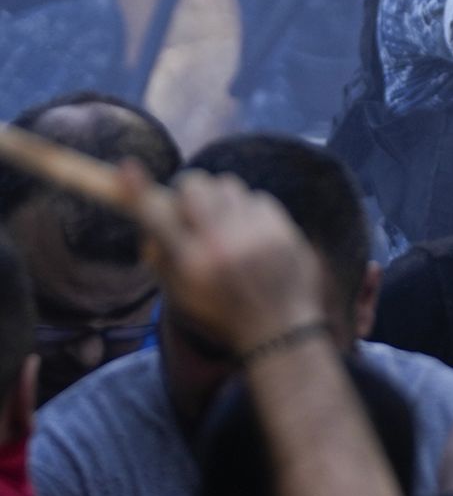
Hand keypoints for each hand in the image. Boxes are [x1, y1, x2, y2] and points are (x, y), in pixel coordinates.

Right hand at [116, 166, 326, 352]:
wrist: (280, 327)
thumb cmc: (222, 310)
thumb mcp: (181, 292)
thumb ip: (160, 255)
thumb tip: (149, 219)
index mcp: (190, 264)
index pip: (157, 218)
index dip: (138, 191)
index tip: (127, 168)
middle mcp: (221, 245)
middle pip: (194, 186)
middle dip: (187, 190)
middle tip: (190, 206)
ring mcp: (255, 234)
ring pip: (227, 184)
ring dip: (220, 198)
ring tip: (226, 223)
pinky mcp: (282, 228)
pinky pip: (257, 196)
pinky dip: (249, 209)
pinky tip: (252, 231)